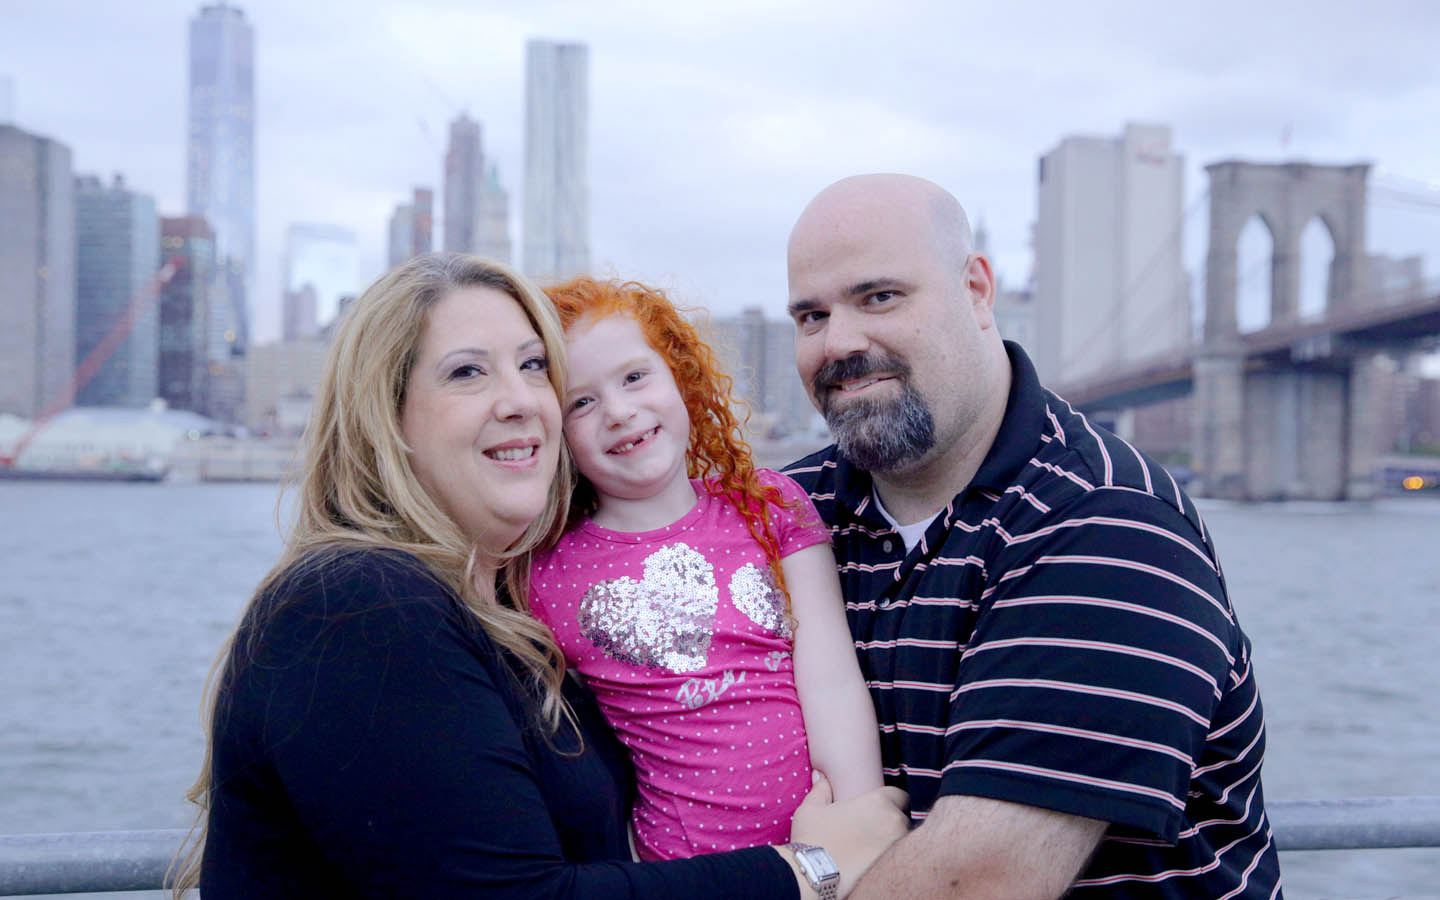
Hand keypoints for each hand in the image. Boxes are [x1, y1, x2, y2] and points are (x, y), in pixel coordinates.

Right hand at [790, 770, 907, 897]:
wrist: (816, 874)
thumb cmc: (814, 837)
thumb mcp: (812, 808)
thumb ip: (821, 790)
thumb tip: (820, 775)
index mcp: (878, 802)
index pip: (899, 795)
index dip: (890, 800)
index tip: (878, 807)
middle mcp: (894, 821)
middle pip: (902, 817)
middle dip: (890, 820)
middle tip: (872, 827)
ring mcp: (897, 845)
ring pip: (901, 837)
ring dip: (891, 837)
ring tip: (871, 844)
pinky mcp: (894, 865)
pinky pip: (897, 855)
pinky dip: (889, 854)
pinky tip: (873, 857)